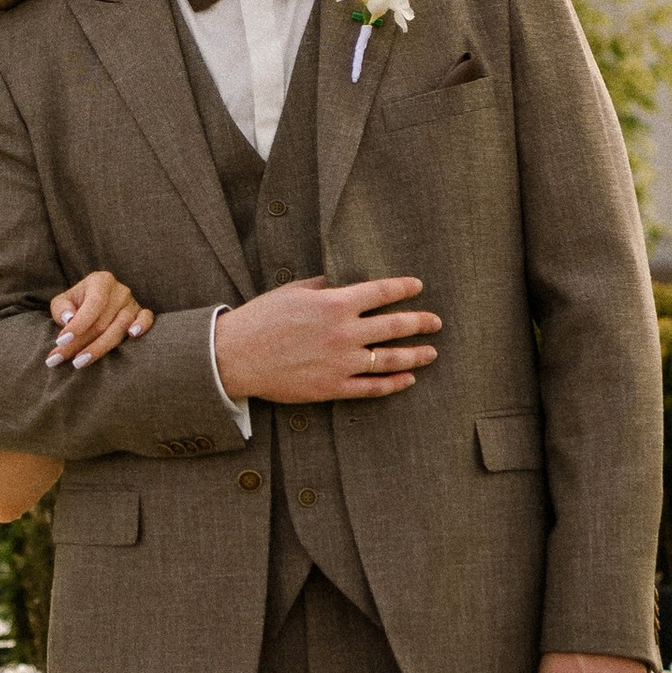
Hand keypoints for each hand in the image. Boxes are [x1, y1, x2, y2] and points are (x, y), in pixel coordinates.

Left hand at [46, 269, 153, 369]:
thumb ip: (61, 308)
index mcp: (101, 281)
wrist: (92, 302)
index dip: (78, 324)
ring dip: (99, 348)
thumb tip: (68, 319)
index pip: (93, 304)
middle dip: (79, 343)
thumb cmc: (76, 303)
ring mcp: (133, 303)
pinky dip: (142, 326)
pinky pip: (147, 319)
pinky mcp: (142, 314)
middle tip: (60, 358)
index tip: (61, 340)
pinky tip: (133, 335)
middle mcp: (120, 291)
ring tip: (80, 362)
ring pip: (120, 328)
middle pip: (102, 322)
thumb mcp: (63, 301)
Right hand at [214, 275, 439, 404]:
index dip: (403, 288)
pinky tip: (408, 379)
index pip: (381, 292)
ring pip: (390, 359)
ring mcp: (341, 362)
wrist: (236, 357)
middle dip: (420, 322)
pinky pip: (372, 388)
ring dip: (415, 355)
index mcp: (334, 303)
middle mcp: (344, 332)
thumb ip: (323, 286)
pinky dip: (393, 384)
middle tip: (435, 322)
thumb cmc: (261, 319)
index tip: (418, 287)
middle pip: (395, 325)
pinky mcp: (334, 387)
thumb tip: (343, 284)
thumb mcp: (292, 292)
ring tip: (431, 352)